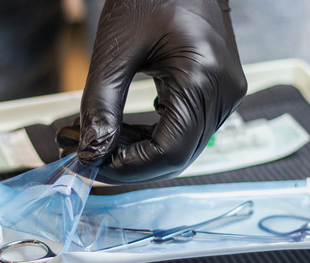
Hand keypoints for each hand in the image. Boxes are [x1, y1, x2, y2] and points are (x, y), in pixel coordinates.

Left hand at [59, 0, 246, 183]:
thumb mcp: (116, 48)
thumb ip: (101, 104)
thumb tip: (90, 152)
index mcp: (204, 78)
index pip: (170, 152)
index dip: (128, 167)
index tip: (90, 163)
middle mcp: (224, 94)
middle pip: (177, 157)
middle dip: (128, 162)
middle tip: (85, 154)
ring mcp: (225, 95)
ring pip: (180, 149)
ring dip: (136, 153)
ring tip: (95, 140)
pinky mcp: (216, 94)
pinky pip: (184, 132)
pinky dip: (149, 138)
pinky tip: (120, 130)